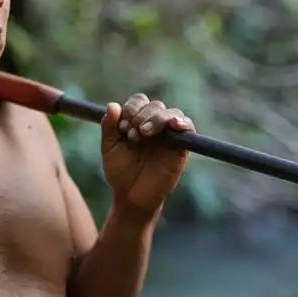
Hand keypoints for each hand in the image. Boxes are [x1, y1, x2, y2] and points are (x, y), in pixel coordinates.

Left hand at [100, 94, 194, 214]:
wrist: (131, 195)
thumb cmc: (120, 171)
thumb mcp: (109, 148)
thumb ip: (109, 127)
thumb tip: (112, 105)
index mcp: (137, 120)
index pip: (139, 101)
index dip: (131, 108)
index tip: (122, 126)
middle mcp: (154, 124)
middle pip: (155, 105)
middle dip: (142, 116)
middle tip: (133, 135)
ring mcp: (169, 134)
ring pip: (171, 113)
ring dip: (157, 119)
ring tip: (144, 133)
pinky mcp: (181, 147)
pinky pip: (188, 127)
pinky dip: (183, 122)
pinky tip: (174, 125)